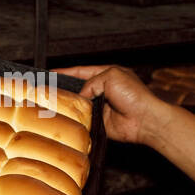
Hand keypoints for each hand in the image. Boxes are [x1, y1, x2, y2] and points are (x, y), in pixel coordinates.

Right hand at [52, 64, 170, 146]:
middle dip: (66, 89)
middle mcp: (103, 91)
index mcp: (107, 75)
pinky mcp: (100, 122)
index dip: (66, 72)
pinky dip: (78, 119)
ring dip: (72, 105)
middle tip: (49, 90)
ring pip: (80, 105)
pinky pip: (84, 120)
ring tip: (55, 103)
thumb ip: (91, 83)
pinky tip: (69, 117)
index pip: (81, 72)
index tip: (50, 73)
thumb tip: (81, 95)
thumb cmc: (135, 95)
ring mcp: (102, 107)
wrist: (145, 119)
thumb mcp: (111, 76)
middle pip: (78, 89)